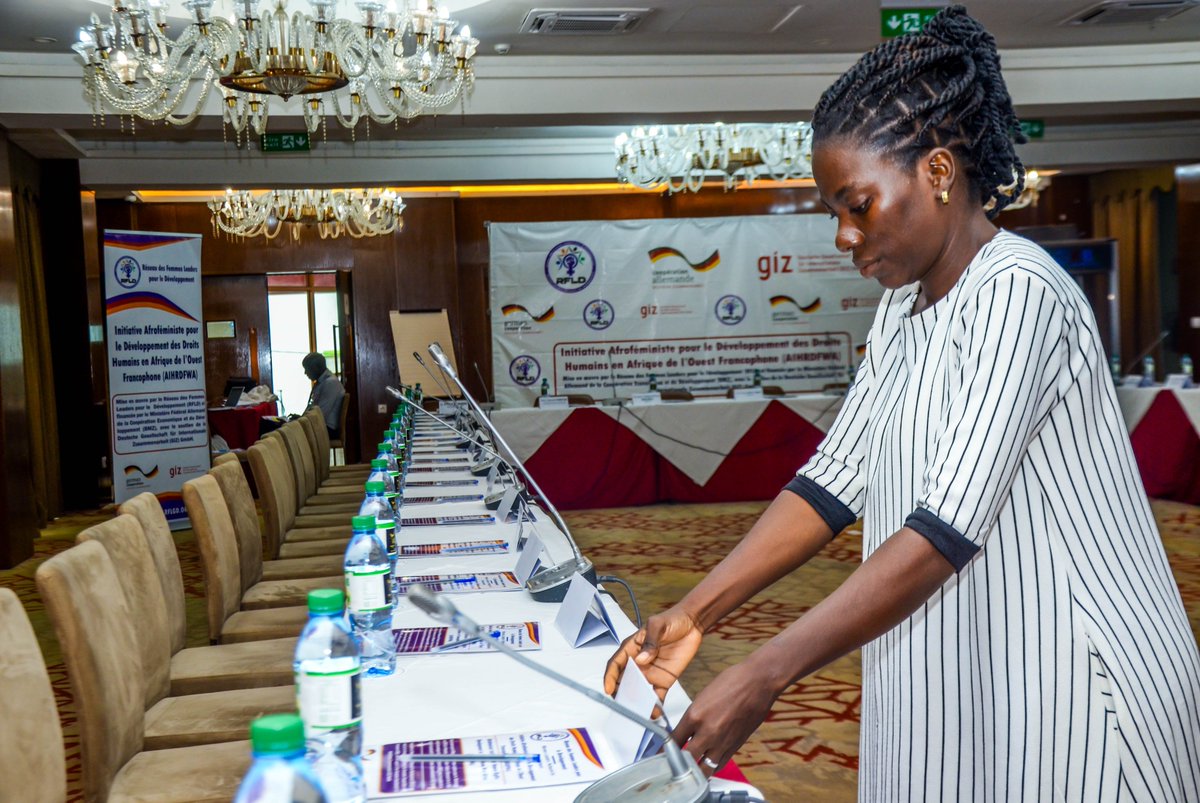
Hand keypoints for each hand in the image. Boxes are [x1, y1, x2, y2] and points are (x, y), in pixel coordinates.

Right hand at [603, 607, 703, 704]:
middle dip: (622, 694)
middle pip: (624, 681)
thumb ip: (650, 642)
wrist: (692, 624)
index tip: (609, 688)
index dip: (610, 677)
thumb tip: (641, 659)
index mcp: (631, 648)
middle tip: (624, 704)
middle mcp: (638, 663)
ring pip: (639, 691)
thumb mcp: (658, 625)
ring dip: (637, 702)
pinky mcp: (664, 679)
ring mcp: (650, 673)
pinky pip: (657, 695)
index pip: (615, 664)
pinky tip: (655, 712)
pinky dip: (655, 705)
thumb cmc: (671, 620)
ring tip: (639, 711)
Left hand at [672, 657, 780, 775]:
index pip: (673, 741)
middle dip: (678, 764)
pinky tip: (707, 765)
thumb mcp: (703, 696)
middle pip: (686, 759)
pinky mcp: (736, 746)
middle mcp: (707, 731)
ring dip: (695, 771)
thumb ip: (693, 716)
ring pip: (704, 768)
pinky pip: (720, 764)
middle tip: (673, 766)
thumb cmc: (732, 682)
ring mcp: (722, 741)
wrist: (758, 682)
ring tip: (690, 772)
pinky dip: (712, 767)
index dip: (664, 751)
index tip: (661, 755)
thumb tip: (687, 732)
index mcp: (694, 715)